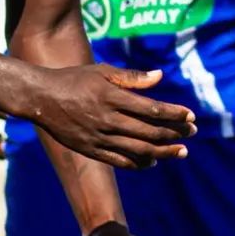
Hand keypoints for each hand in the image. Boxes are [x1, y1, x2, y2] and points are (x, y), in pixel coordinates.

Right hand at [29, 66, 195, 168]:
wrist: (41, 99)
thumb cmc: (75, 79)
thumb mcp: (103, 71)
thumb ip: (132, 77)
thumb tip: (160, 76)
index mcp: (112, 97)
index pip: (152, 109)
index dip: (174, 114)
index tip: (191, 115)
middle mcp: (107, 120)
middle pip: (150, 131)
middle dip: (175, 133)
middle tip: (193, 132)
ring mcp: (99, 138)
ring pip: (138, 150)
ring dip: (164, 152)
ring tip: (182, 151)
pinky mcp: (91, 150)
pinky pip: (120, 161)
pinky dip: (139, 163)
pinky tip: (153, 161)